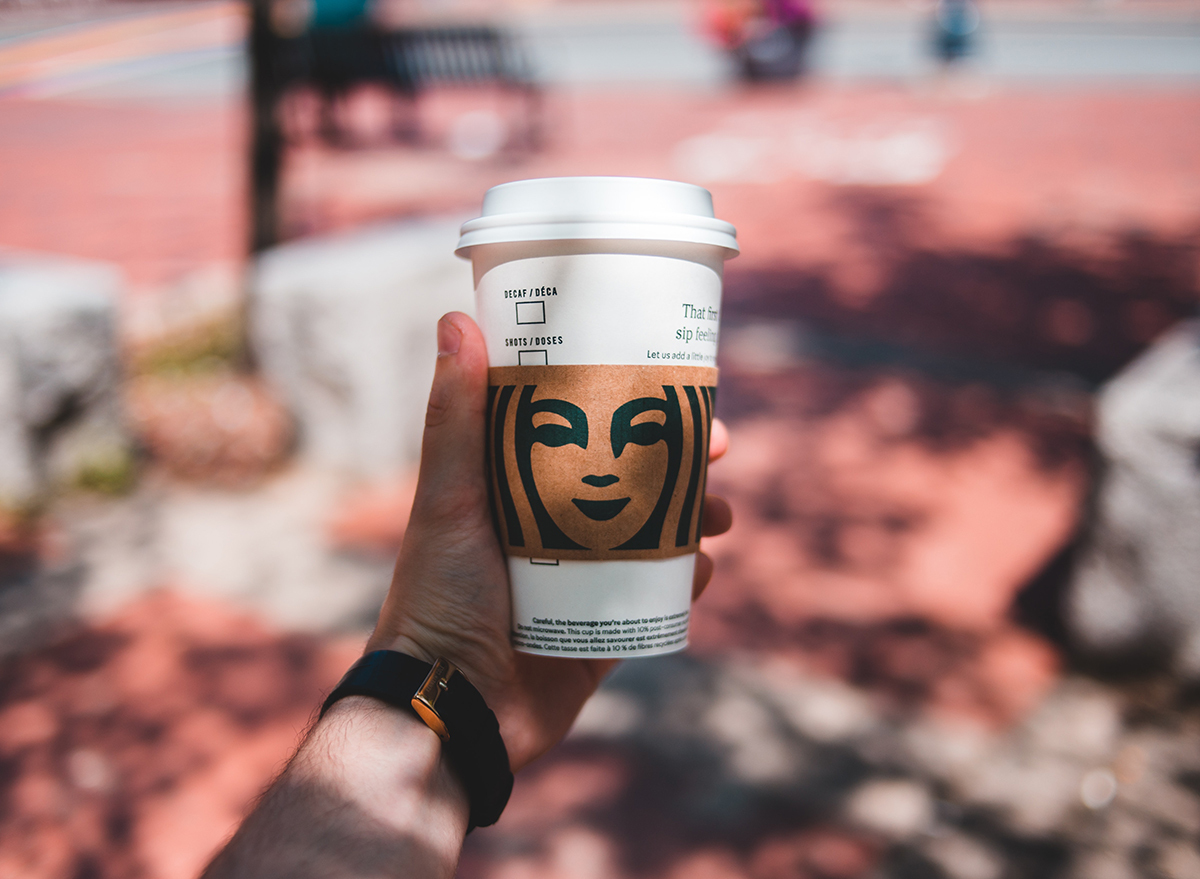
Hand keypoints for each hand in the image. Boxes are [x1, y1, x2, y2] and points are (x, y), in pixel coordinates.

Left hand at [367, 312, 731, 770]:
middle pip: (632, 481)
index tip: (673, 385)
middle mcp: (552, 531)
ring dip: (695, 517)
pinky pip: (654, 599)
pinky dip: (684, 581)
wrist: (451, 709)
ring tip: (719, 516)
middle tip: (719, 451)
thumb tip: (456, 319)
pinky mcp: (601, 633)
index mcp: (517, 492)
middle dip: (682, 462)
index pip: (585, 433)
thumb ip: (456, 417)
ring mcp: (581, 583)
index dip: (631, 406)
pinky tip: (701, 568)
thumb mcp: (449, 498)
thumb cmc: (438, 597)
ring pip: (654, 536)